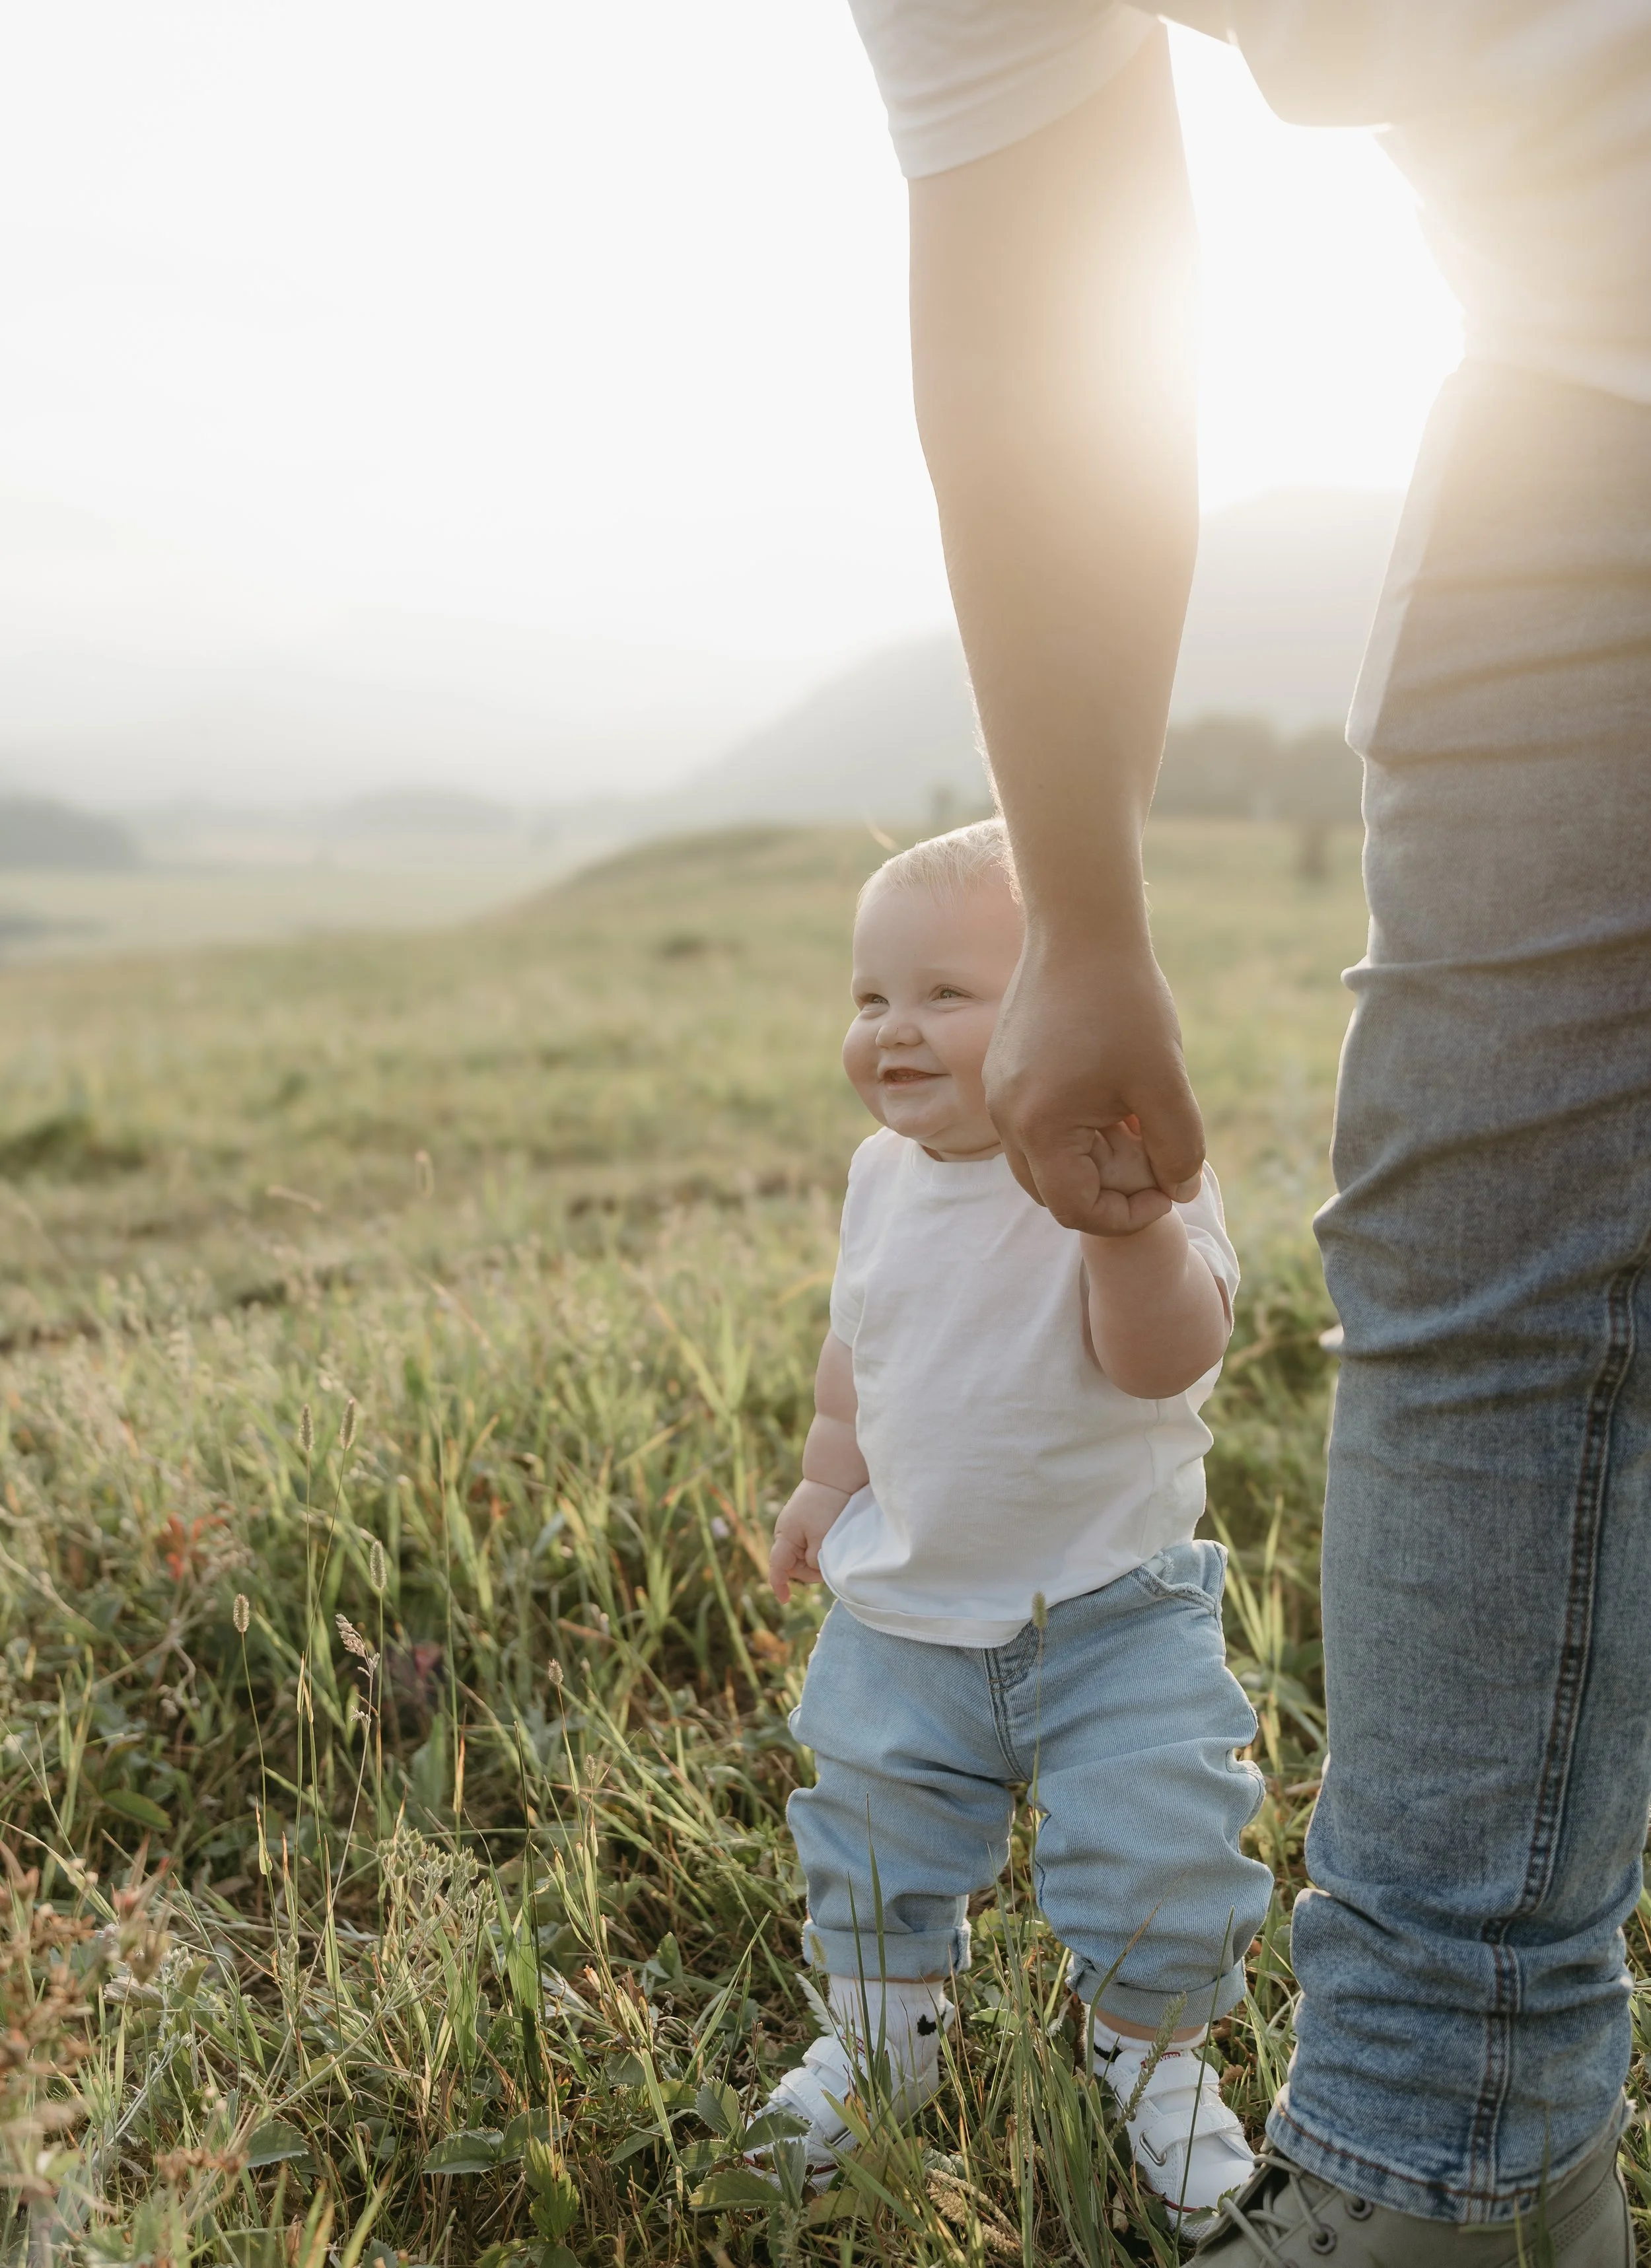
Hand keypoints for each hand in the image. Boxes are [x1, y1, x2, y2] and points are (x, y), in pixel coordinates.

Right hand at [769, 1480, 849, 1603]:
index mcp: (785, 1536)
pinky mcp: (808, 1520)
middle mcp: (787, 1531)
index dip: (779, 1585)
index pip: (777, 1567)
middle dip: (810, 1571)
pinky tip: (832, 1543)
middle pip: (794, 1564)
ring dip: (818, 1559)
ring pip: (804, 1554)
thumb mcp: (822, 1539)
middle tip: (830, 1565)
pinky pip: (810, 1543)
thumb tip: (815, 1566)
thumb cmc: (828, 1506)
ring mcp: (797, 1525)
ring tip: (834, 1549)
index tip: (785, 1600)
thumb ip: (815, 1560)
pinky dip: (820, 1548)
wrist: (836, 1474)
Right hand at [985, 931, 1203, 1233]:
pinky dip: (1073, 1130)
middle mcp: (1005, 1117)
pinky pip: (1035, 1126)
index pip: (1076, 1210)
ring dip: (1091, 1160)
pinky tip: (1112, 1096)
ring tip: (1134, 1121)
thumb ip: (1179, 1148)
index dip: (1128, 1213)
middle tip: (1153, 1153)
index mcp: (1038, 1127)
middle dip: (1108, 1189)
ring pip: (1043, 1161)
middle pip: (1054, 1193)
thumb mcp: (1165, 1083)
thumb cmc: (1126, 1003)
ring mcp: (998, 1093)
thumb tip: (1180, 1190)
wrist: (1082, 930)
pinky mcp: (1004, 1072)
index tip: (1168, 1185)